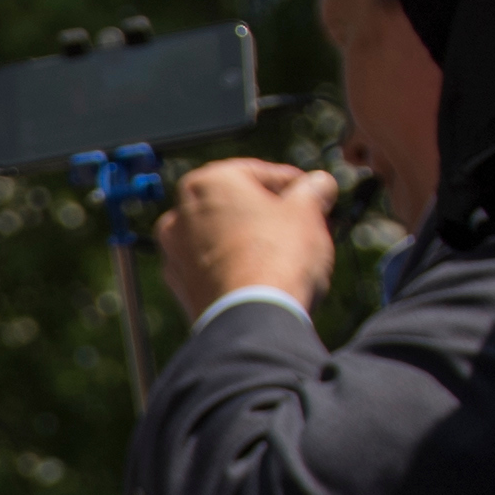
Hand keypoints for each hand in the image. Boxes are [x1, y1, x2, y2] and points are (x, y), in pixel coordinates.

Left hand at [154, 159, 341, 322]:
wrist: (252, 321)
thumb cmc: (278, 256)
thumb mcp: (308, 210)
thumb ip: (313, 190)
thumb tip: (320, 184)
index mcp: (206, 182)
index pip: (260, 173)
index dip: (295, 185)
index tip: (317, 197)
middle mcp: (180, 214)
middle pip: (238, 205)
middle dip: (273, 213)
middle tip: (306, 225)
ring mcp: (175, 254)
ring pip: (225, 237)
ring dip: (255, 240)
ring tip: (290, 254)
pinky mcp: (181, 289)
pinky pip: (216, 267)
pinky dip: (237, 267)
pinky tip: (265, 278)